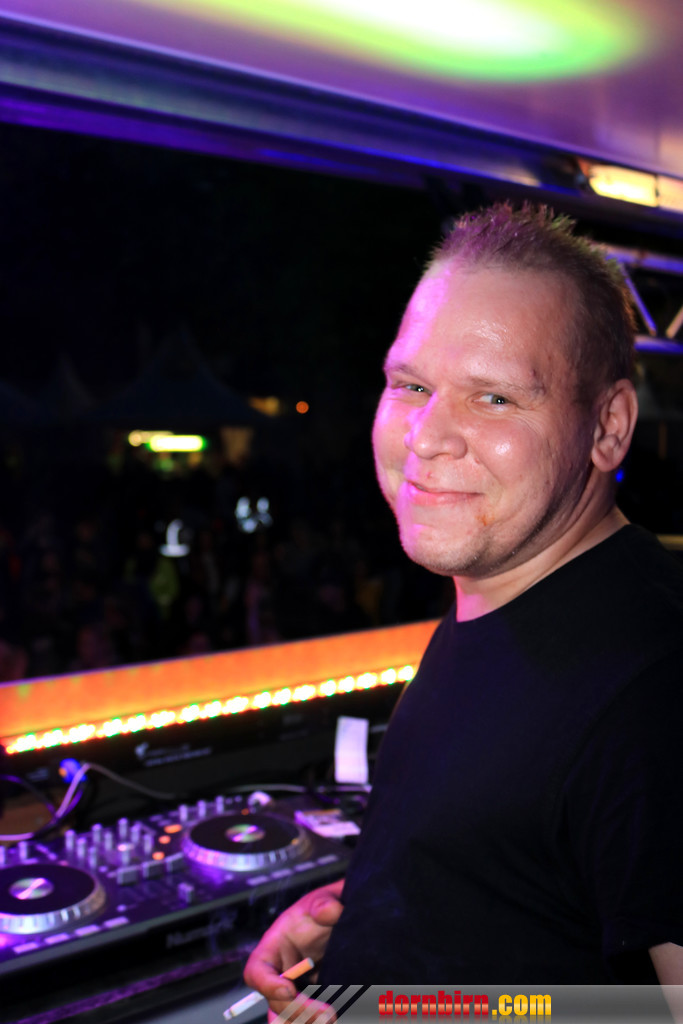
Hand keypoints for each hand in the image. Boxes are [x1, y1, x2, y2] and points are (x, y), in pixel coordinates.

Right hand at [243, 879, 343, 1021]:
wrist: (346, 917)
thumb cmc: (327, 905)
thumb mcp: (325, 898)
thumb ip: (326, 903)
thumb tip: (329, 911)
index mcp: (275, 946)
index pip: (256, 971)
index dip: (266, 985)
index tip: (289, 990)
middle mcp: (281, 971)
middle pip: (274, 1003)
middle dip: (297, 1012)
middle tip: (328, 1014)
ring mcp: (296, 988)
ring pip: (287, 1017)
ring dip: (305, 1021)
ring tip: (332, 1018)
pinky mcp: (313, 999)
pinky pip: (305, 1018)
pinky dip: (315, 1020)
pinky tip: (336, 1018)